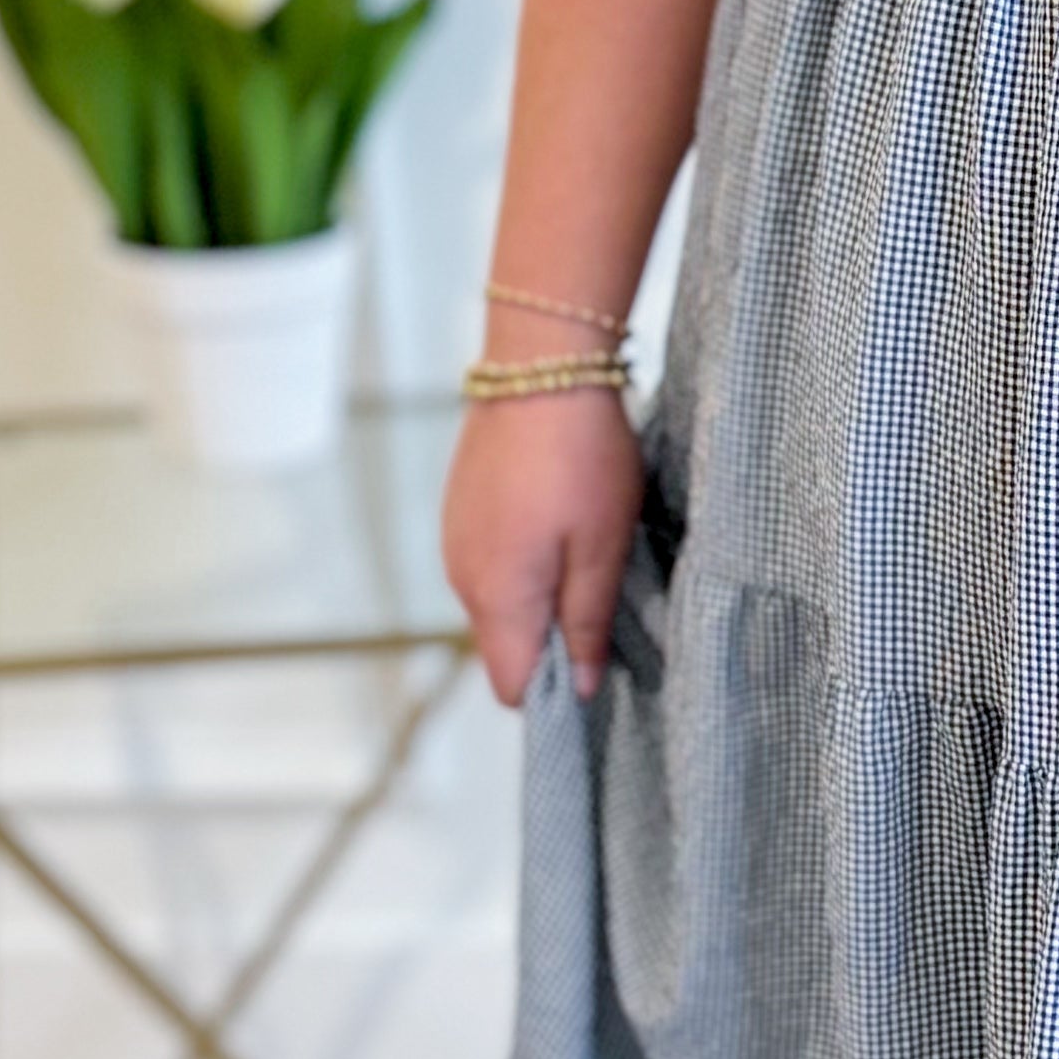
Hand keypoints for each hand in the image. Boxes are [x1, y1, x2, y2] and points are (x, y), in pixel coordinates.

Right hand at [442, 385, 644, 704]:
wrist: (539, 367)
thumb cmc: (580, 457)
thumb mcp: (603, 546)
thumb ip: (587, 622)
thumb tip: (578, 687)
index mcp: (498, 597)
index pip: (512, 687)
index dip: (554, 690)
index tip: (595, 664)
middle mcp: (463, 579)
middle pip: (503, 647)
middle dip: (550, 642)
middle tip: (601, 594)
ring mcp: (455, 542)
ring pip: (497, 605)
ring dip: (538, 599)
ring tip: (584, 548)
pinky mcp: (459, 512)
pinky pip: (488, 565)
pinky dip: (521, 563)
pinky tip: (555, 521)